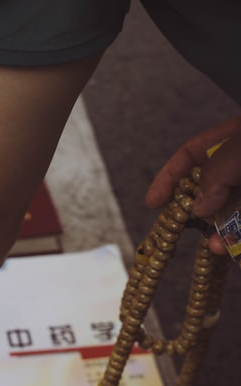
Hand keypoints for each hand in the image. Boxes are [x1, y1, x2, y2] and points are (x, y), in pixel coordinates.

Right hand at [145, 115, 240, 254]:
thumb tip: (198, 207)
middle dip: (195, 209)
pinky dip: (238, 236)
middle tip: (181, 227)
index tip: (153, 202)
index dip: (169, 177)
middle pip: (209, 185)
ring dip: (221, 229)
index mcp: (234, 139)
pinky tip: (231, 246)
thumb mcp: (239, 151)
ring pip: (231, 209)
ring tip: (217, 245)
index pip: (191, 154)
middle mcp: (240, 164)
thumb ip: (217, 173)